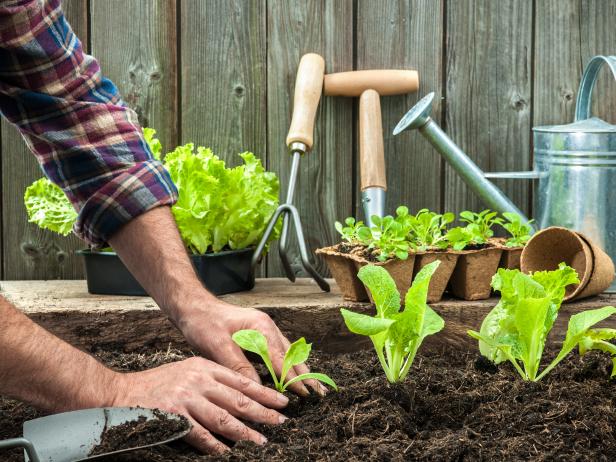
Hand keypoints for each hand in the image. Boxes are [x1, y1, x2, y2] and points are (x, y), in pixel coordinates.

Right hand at [112, 356, 288, 453]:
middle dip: (262, 412)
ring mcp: (186, 398)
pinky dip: (216, 445)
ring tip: (261, 441)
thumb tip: (240, 397)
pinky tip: (228, 452)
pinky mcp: (173, 416)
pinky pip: (201, 435)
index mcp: (204, 367)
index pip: (241, 380)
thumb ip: (212, 380)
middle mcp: (198, 380)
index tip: (281, 402)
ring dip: (245, 432)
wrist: (122, 392)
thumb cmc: (158, 384)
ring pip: (224, 418)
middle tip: (281, 422)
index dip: (264, 392)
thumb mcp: (188, 371)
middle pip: (238, 399)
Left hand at [176, 297, 325, 395]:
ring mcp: (264, 329)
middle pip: (292, 354)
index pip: (281, 359)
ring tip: (313, 387)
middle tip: (320, 393)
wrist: (193, 306)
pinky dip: (288, 364)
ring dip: (300, 370)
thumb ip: (239, 367)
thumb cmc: (204, 323)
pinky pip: (279, 351)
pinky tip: (293, 374)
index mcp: (261, 327)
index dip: (293, 378)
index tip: (305, 394)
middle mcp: (267, 327)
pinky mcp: (259, 334)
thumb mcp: (218, 346)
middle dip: (306, 374)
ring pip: (288, 353)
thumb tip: (257, 388)